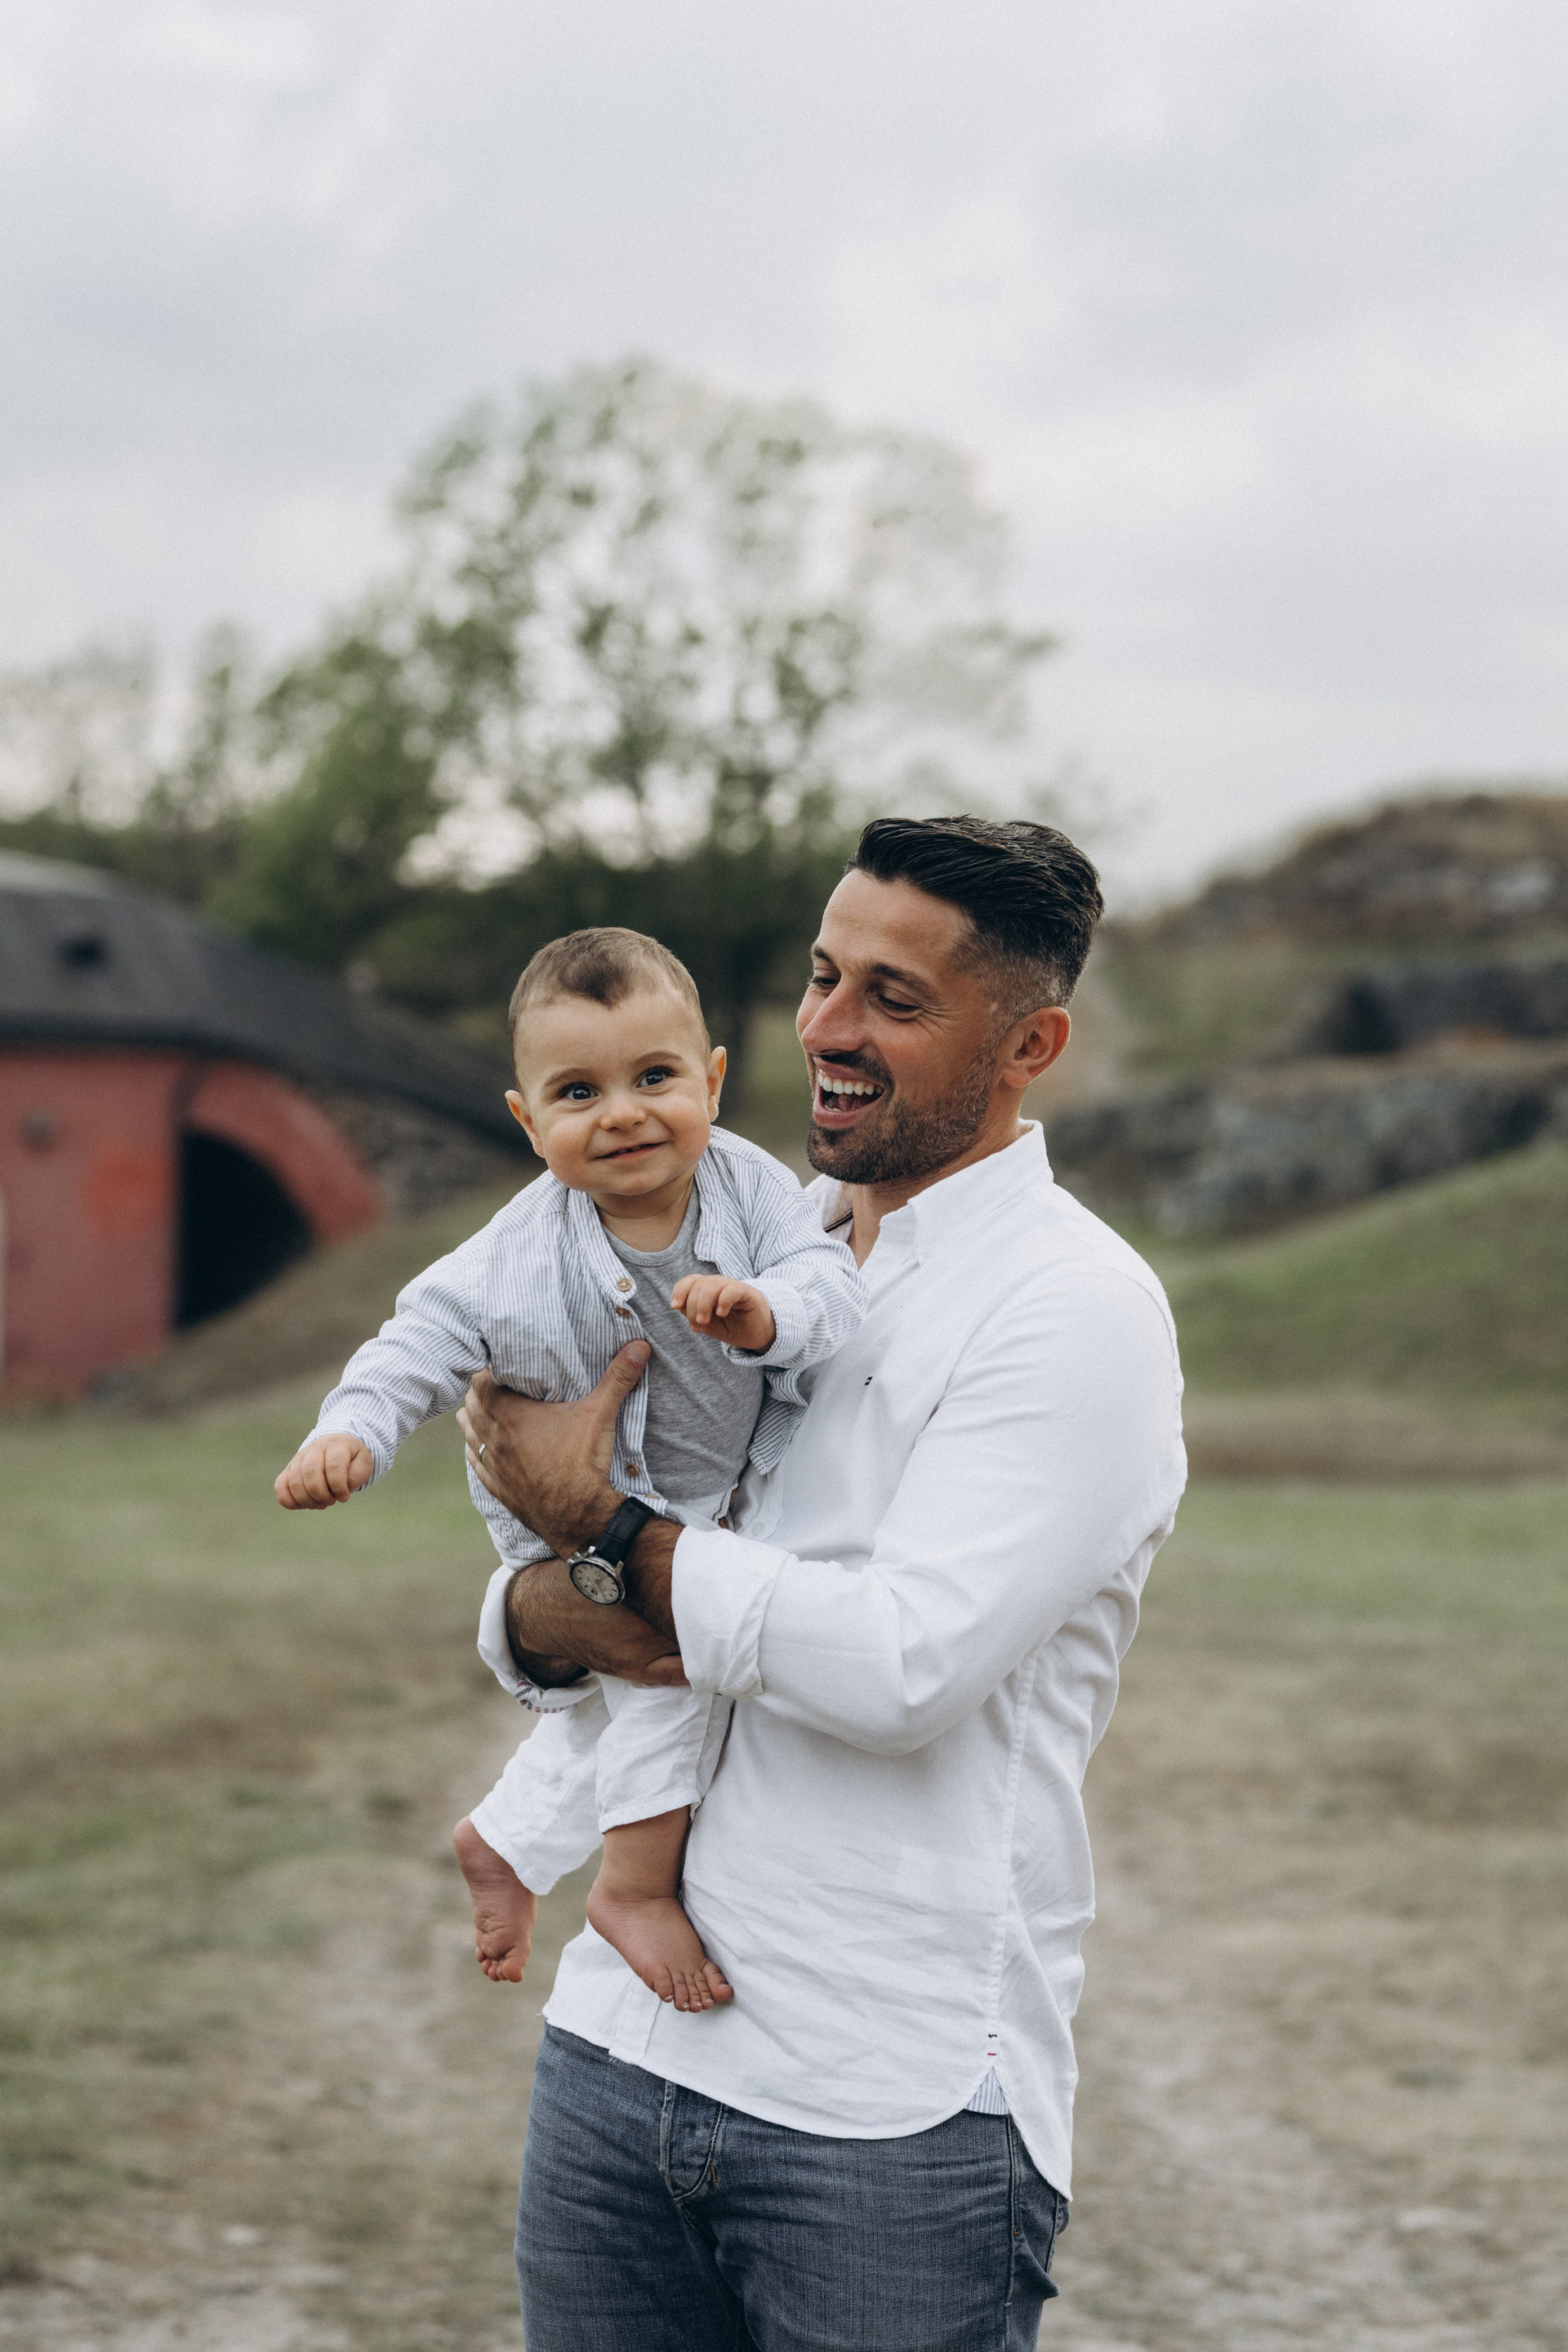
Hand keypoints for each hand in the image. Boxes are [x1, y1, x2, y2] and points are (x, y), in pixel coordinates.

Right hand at [275, 1433, 373, 1509]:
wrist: (336, 1446)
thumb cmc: (351, 1459)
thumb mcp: (362, 1464)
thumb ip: (355, 1477)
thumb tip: (339, 1492)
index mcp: (336, 1445)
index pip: (333, 1465)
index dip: (339, 1486)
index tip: (345, 1497)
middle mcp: (314, 1449)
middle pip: (310, 1473)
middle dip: (321, 1494)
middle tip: (331, 1501)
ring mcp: (298, 1459)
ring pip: (294, 1481)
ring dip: (308, 1500)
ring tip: (320, 1503)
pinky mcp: (288, 1470)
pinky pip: (280, 1486)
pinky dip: (290, 1501)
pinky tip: (304, 1504)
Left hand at [458, 1347, 648, 1560]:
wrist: (578, 1517)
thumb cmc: (584, 1463)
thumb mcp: (600, 1414)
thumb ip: (617, 1377)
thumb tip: (639, 1346)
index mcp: (511, 1415)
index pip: (479, 1381)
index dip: (487, 1369)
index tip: (500, 1364)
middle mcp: (494, 1437)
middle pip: (471, 1403)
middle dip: (481, 1391)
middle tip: (498, 1382)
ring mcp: (493, 1464)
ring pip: (468, 1432)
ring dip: (474, 1418)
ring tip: (487, 1408)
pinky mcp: (497, 1487)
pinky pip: (475, 1463)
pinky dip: (476, 1449)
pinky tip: (480, 1446)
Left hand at [670, 1274, 776, 1353]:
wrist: (756, 1335)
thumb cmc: (731, 1327)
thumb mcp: (708, 1324)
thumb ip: (692, 1314)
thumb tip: (678, 1306)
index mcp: (706, 1290)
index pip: (690, 1281)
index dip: (679, 1291)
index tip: (676, 1307)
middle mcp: (718, 1285)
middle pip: (698, 1285)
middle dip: (692, 1306)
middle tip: (698, 1324)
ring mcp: (732, 1287)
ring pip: (712, 1285)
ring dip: (703, 1304)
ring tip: (704, 1321)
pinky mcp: (747, 1292)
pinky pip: (732, 1290)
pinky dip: (723, 1301)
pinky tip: (721, 1313)